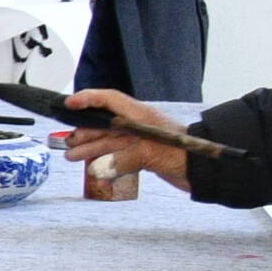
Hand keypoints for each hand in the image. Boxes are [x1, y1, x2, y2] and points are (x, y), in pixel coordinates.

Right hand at [61, 88, 191, 190]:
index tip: (69, 104)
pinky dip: (102, 160)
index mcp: (140, 116)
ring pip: (108, 141)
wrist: (205, 171)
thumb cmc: (185, 155)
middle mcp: (137, 125)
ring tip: (71, 156)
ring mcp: (139, 140)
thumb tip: (99, 170)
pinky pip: (116, 155)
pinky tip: (91, 166)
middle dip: (83, 131)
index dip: (88, 99)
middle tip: (67, 141)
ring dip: (89, 147)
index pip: (109, 100)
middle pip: (103, 123)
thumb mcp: (151, 154)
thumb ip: (122, 160)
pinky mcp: (142, 155)